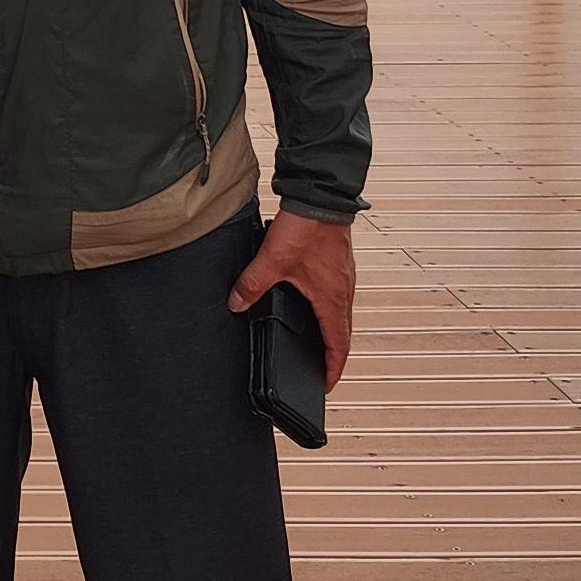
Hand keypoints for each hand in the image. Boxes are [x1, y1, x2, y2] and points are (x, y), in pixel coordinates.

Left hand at [229, 208, 356, 387]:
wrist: (321, 195)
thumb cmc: (306, 227)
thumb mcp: (273, 260)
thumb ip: (252, 284)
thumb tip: (236, 303)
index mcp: (332, 299)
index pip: (338, 345)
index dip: (333, 368)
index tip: (326, 385)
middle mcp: (344, 291)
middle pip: (344, 334)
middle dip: (333, 356)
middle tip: (321, 371)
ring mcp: (345, 277)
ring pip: (343, 315)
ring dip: (333, 333)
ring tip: (318, 344)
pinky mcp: (340, 264)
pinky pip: (339, 297)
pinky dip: (330, 312)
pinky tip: (314, 306)